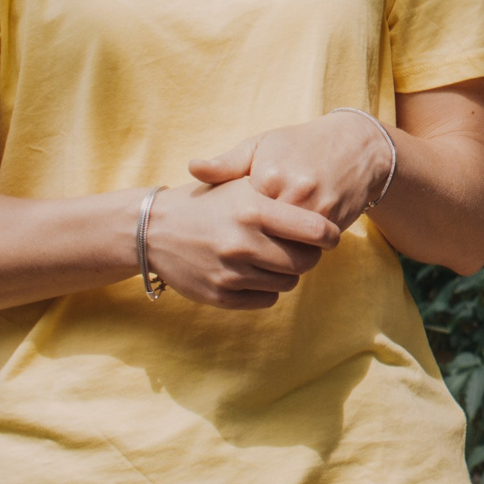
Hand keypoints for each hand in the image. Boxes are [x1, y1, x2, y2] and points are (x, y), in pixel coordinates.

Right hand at [144, 180, 334, 308]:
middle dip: (310, 255)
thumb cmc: (208, 202)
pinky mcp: (220, 296)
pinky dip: (267, 289)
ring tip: (273, 257)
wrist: (154, 230)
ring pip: (288, 283)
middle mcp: (243, 243)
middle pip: (306, 261)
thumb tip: (321, 199)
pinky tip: (255, 272)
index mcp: (253, 210)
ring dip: (287, 272)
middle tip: (301, 247)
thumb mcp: (240, 183)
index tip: (329, 235)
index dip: (329, 234)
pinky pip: (266, 300)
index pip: (315, 230)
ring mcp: (230, 272)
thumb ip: (278, 192)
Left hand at [189, 112, 392, 237]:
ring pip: (287, 247)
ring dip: (278, 249)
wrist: (358, 146)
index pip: (240, 217)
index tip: (229, 225)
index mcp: (267, 176)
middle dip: (254, 242)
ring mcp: (317, 209)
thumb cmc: (300, 144)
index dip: (233, 225)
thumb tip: (192, 169)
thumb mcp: (261, 145)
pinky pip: (308, 247)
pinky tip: (292, 239)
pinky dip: (299, 247)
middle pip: (262, 237)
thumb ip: (227, 163)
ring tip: (268, 242)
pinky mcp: (335, 221)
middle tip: (244, 242)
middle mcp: (292, 193)